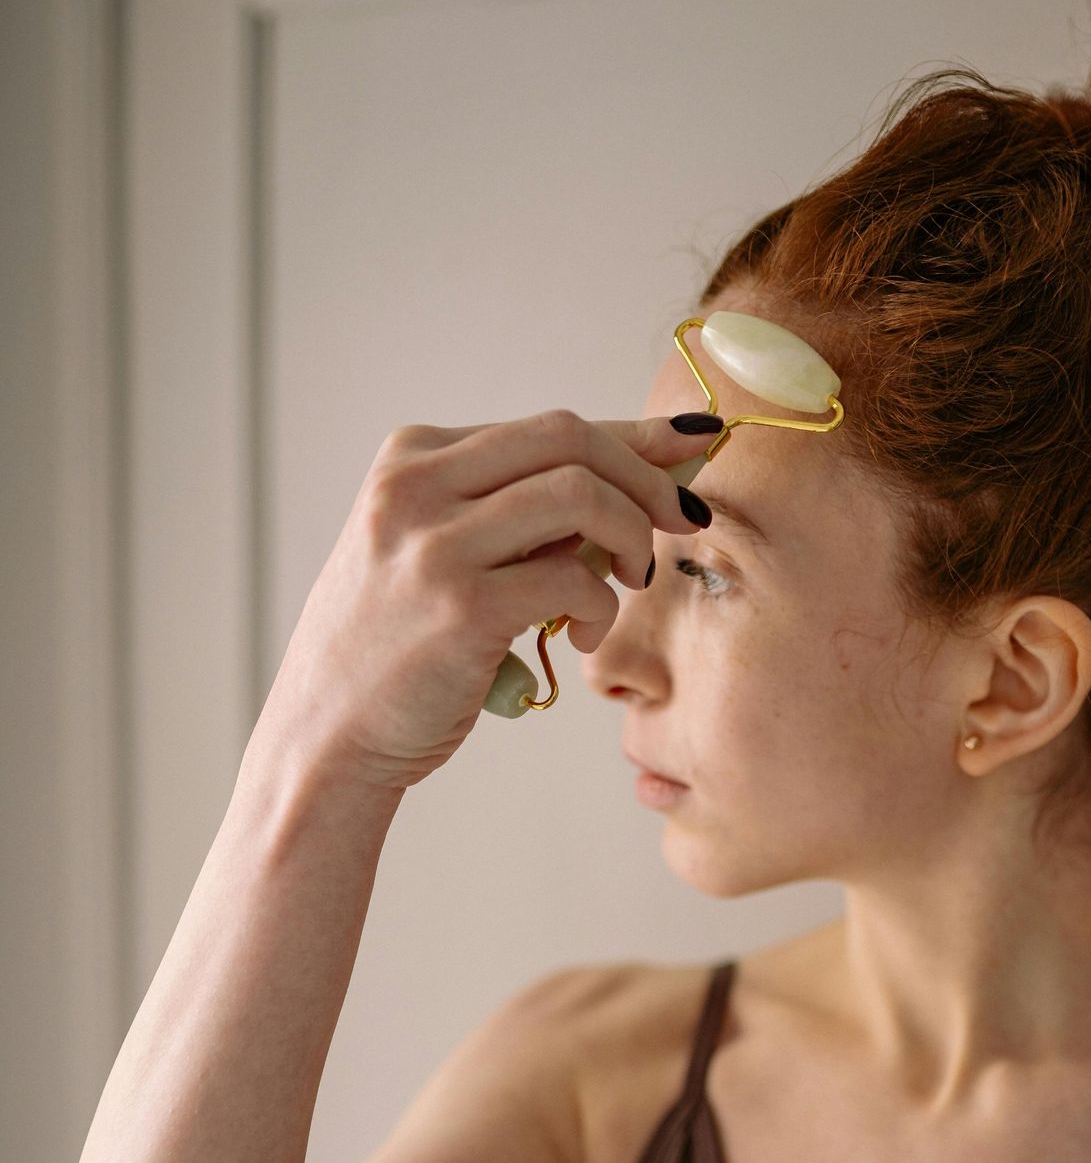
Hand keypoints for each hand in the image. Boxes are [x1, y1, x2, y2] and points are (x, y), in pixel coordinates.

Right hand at [250, 410, 714, 793]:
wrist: (326, 735)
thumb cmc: (398, 650)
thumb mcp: (440, 553)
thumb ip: (517, 513)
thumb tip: (638, 475)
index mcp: (411, 458)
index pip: (547, 427)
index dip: (634, 438)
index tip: (693, 450)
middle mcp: (414, 486)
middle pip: (570, 440)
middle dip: (647, 479)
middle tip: (681, 523)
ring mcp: (433, 543)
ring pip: (580, 495)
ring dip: (632, 536)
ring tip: (633, 581)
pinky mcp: (460, 605)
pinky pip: (573, 578)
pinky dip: (600, 605)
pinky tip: (582, 635)